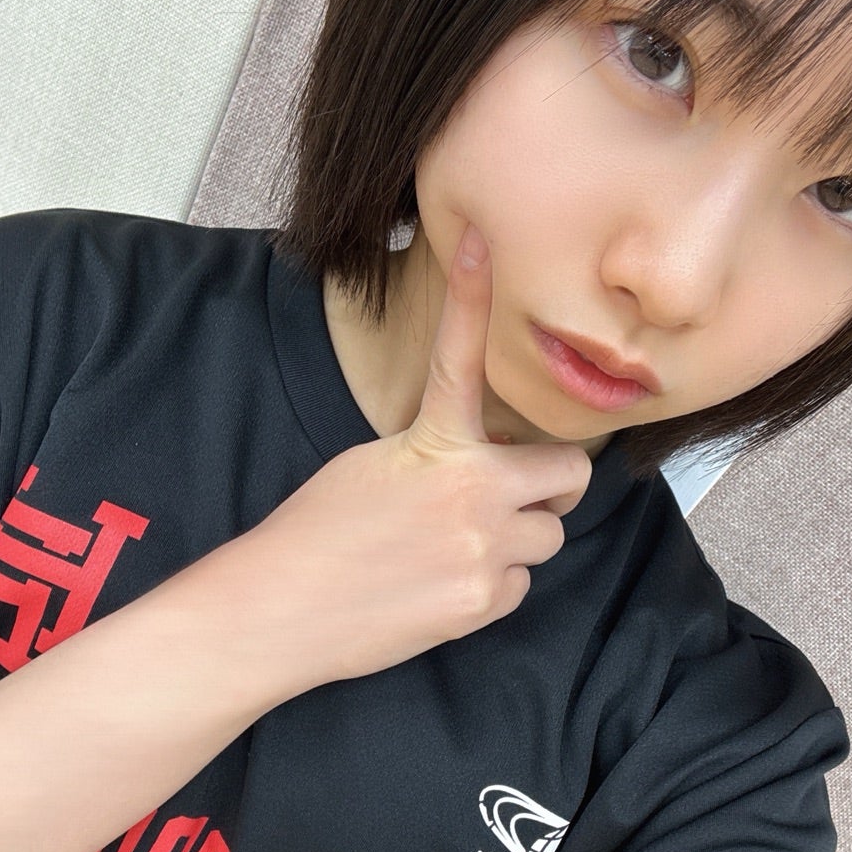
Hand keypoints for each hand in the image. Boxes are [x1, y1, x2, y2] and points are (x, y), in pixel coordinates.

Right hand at [237, 224, 592, 688]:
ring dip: (519, 538)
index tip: (478, 241)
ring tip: (460, 547)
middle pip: (569, 476)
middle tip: (520, 492)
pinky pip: (520, 585)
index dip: (469, 296)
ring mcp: (484, 550)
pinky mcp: (482, 603)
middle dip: (551, 485)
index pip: (460, 357)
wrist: (282, 609)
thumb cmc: (315, 535)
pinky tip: (446, 585)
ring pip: (548, 537)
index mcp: (436, 445)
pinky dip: (494, 584)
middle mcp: (474, 492)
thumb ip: (438, 453)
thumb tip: (482, 463)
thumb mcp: (373, 465)